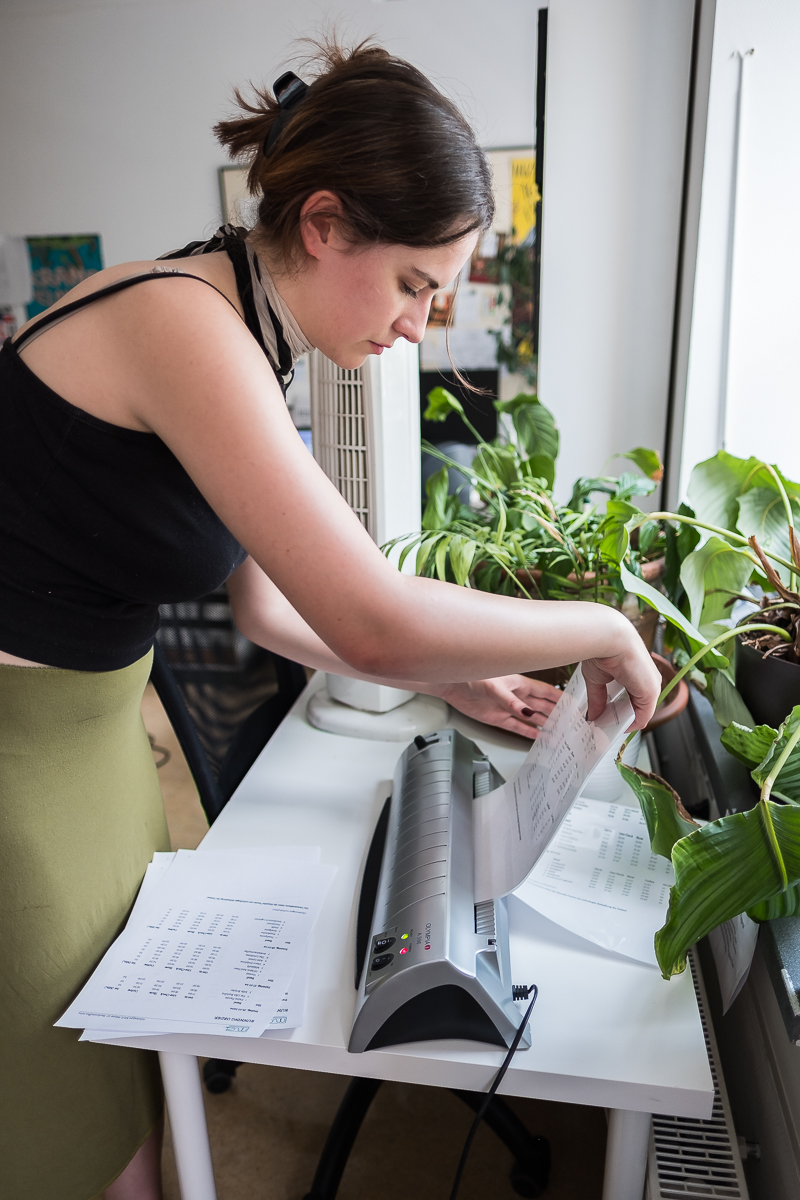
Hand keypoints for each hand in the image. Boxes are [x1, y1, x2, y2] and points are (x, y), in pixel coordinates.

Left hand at [436, 675, 561, 738]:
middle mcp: (518, 696)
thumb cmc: (472, 678)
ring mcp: (509, 708)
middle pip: (543, 707)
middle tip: (571, 724)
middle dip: (557, 714)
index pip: (546, 692)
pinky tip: (539, 737)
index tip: (574, 705)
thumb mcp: (494, 688)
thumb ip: (511, 702)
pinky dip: (529, 732)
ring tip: (559, 734)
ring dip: (545, 726)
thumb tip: (527, 713)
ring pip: (533, 718)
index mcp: (521, 684)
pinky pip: (518, 727)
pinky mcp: (499, 718)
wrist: (452, 685)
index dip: (560, 699)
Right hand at [581, 624, 661, 730]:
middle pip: (636, 706)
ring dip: (624, 722)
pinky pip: (643, 715)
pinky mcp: (651, 692)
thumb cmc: (601, 650)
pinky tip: (616, 727)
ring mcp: (651, 685)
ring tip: (607, 728)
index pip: (631, 697)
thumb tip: (592, 716)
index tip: (604, 718)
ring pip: (639, 712)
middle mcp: (646, 679)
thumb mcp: (597, 679)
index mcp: (635, 672)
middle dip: (620, 718)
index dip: (617, 709)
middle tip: (604, 726)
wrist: (607, 638)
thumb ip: (598, 699)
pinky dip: (630, 724)